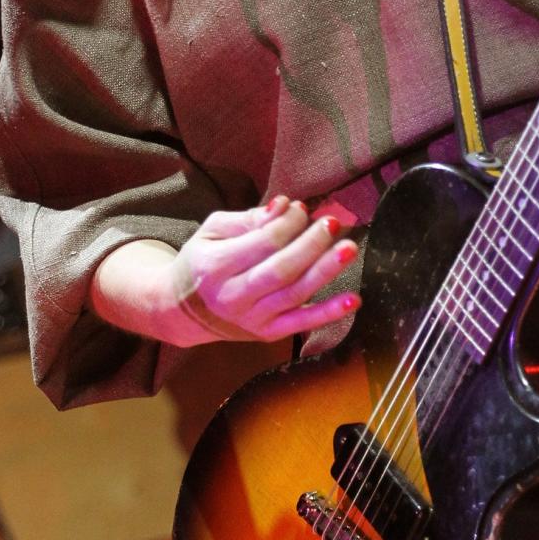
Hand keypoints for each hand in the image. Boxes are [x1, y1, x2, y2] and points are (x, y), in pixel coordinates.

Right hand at [171, 196, 360, 343]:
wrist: (185, 311)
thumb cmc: (203, 262)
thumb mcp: (213, 232)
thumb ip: (248, 219)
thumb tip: (284, 206)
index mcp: (216, 266)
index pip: (263, 242)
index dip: (289, 223)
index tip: (302, 209)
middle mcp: (233, 296)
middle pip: (281, 269)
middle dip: (311, 244)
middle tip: (332, 223)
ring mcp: (252, 318)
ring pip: (295, 294)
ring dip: (326, 270)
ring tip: (348, 249)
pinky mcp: (268, 333)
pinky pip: (302, 323)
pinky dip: (330, 313)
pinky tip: (354, 300)